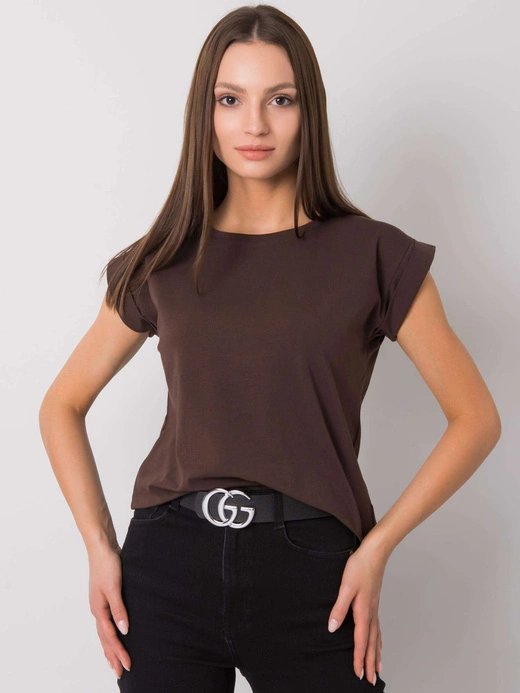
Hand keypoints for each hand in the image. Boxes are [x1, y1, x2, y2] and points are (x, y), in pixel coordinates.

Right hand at [88, 543, 130, 679]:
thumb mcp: (114, 587)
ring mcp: (100, 603)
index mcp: (98, 610)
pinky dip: (111, 632)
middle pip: (105, 639)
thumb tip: (124, 630)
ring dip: (110, 647)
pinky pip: (107, 621)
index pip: (110, 637)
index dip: (119, 652)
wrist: (102, 547)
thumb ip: (118, 609)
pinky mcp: (106, 596)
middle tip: (120, 673)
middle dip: (112, 656)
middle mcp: (97, 609)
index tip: (127, 666)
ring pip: (104, 631)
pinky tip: (116, 633)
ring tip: (114, 660)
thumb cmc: (107, 565)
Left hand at [328, 544, 386, 684]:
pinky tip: (379, 642)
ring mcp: (374, 608)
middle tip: (372, 680)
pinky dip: (379, 639)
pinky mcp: (374, 602)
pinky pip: (378, 627)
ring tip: (378, 668)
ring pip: (376, 637)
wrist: (375, 552)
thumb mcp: (345, 586)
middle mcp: (371, 613)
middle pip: (371, 643)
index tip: (359, 674)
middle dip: (371, 663)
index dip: (359, 658)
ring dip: (377, 654)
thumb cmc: (360, 567)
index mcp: (363, 611)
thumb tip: (332, 628)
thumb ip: (339, 608)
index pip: (361, 640)